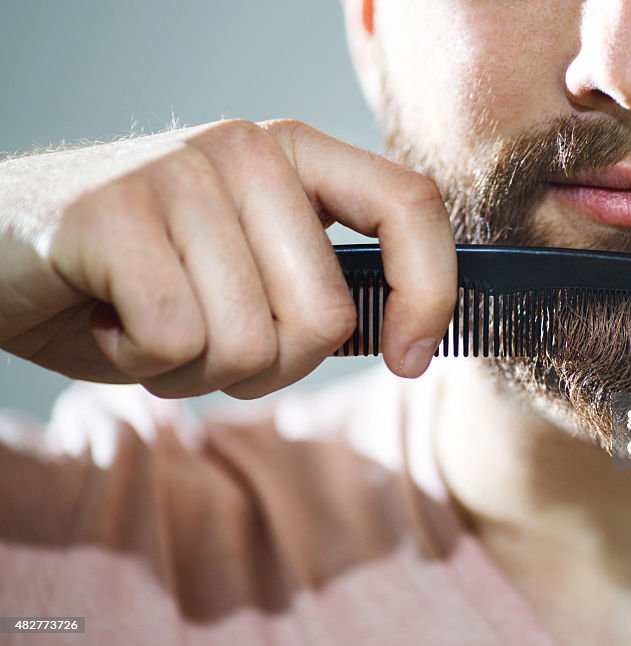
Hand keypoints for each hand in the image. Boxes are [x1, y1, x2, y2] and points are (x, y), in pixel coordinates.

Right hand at [0, 119, 456, 397]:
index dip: (431, 292)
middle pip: (325, 317)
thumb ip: (323, 289)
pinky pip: (177, 341)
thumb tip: (413, 343)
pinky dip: (143, 362)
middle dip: (271, 368)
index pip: (410, 204)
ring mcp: (178, 174)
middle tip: (209, 341)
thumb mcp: (252, 276)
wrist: (9, 257)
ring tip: (151, 324)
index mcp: (297, 157)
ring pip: (250, 343)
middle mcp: (247, 150)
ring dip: (199, 371)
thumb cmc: (144, 279)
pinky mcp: (112, 214)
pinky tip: (110, 317)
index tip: (408, 361)